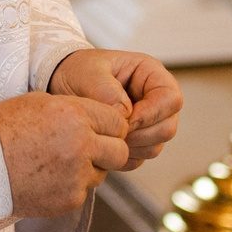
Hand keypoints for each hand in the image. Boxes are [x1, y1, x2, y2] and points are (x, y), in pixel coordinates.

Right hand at [0, 92, 131, 218]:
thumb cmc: (4, 128)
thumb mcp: (41, 103)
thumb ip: (77, 111)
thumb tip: (101, 121)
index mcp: (75, 115)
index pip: (118, 122)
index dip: (110, 126)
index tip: (99, 130)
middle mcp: (82, 145)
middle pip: (121, 151)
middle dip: (109, 150)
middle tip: (89, 150)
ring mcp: (77, 175)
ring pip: (102, 173)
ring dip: (88, 169)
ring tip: (57, 163)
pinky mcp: (70, 199)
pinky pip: (83, 191)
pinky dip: (71, 186)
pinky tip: (47, 179)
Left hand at [50, 49, 182, 168]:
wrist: (60, 85)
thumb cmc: (77, 72)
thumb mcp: (88, 73)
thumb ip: (107, 92)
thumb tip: (126, 116)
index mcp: (150, 74)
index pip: (171, 99)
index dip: (152, 113)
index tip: (126, 119)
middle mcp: (155, 100)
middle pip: (168, 127)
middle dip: (140, 134)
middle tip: (111, 131)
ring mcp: (148, 123)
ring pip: (155, 146)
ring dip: (130, 147)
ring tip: (104, 135)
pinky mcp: (136, 142)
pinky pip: (138, 159)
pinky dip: (121, 157)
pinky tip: (103, 143)